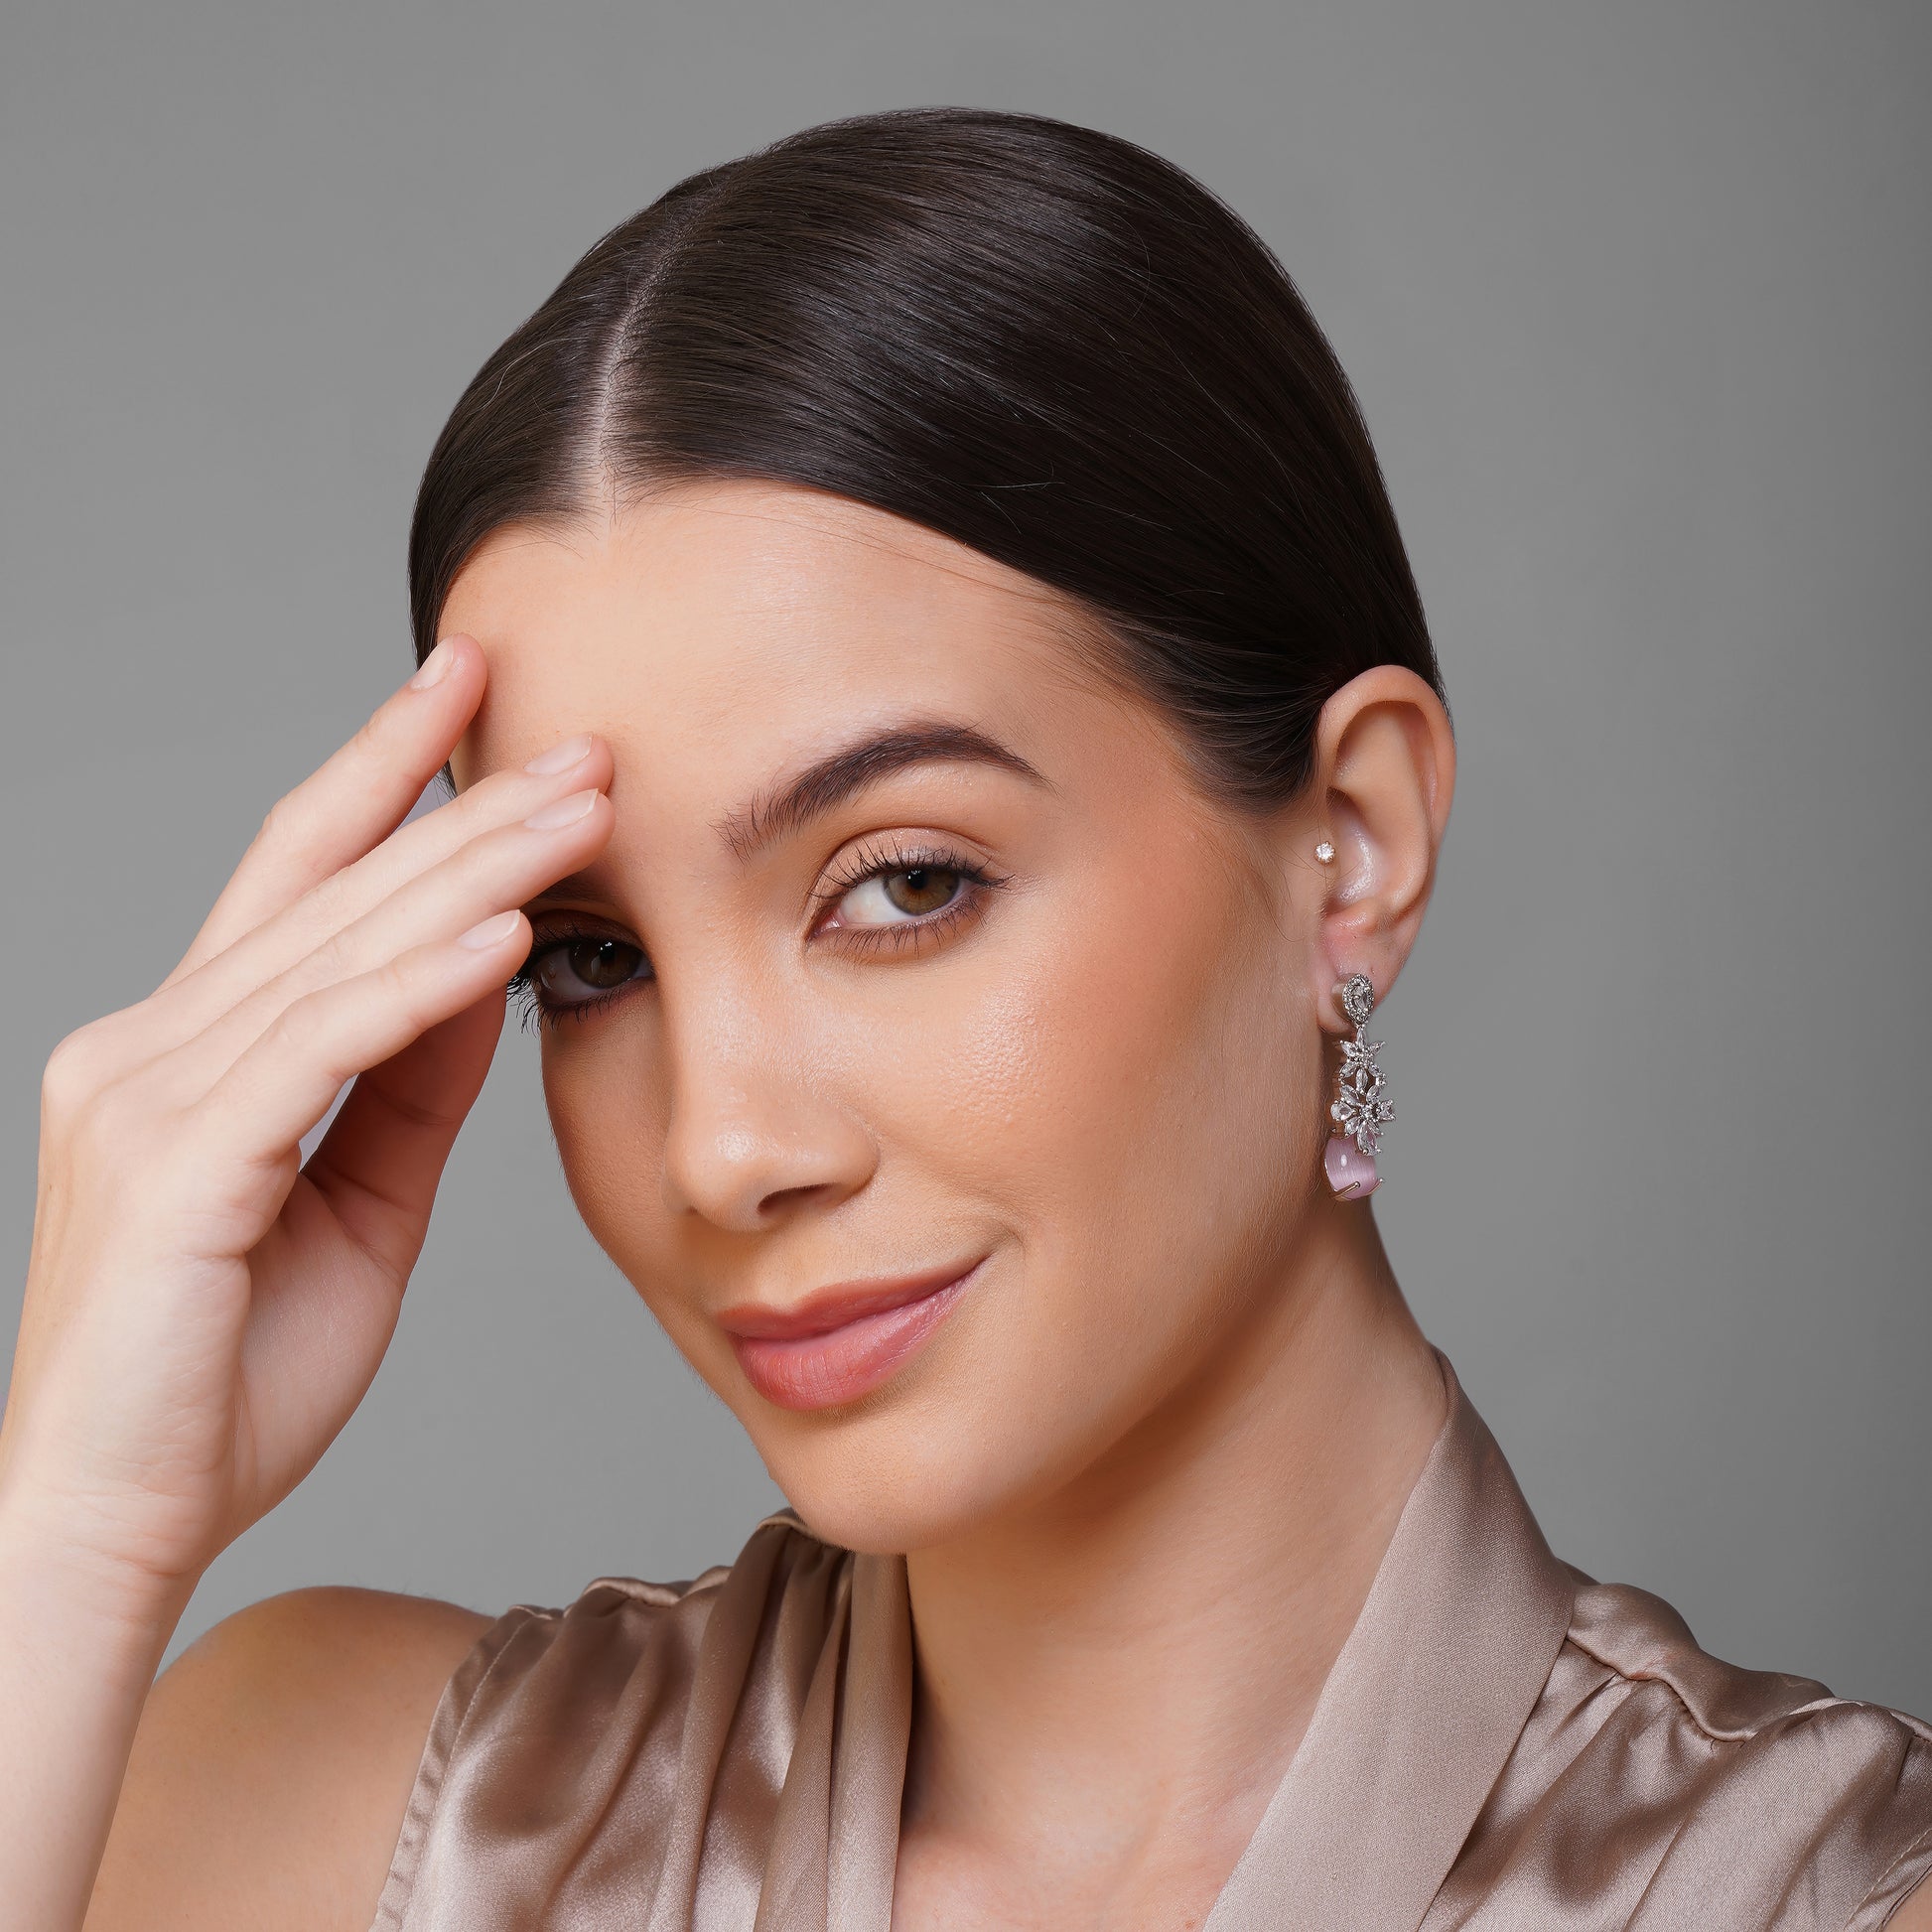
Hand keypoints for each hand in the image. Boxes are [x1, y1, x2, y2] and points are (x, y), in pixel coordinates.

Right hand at [0, 635, 613, 1599]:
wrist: (118, 1523)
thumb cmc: (230, 1373)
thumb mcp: (362, 1198)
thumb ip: (414, 1078)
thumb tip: (491, 959)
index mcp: (185, 1046)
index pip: (298, 874)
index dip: (384, 772)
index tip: (468, 692)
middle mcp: (148, 1043)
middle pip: (331, 889)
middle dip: (461, 805)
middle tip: (577, 736)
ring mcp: (147, 1096)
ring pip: (337, 948)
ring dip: (468, 868)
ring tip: (576, 802)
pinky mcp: (178, 1163)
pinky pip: (322, 1048)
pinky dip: (418, 987)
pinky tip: (504, 935)